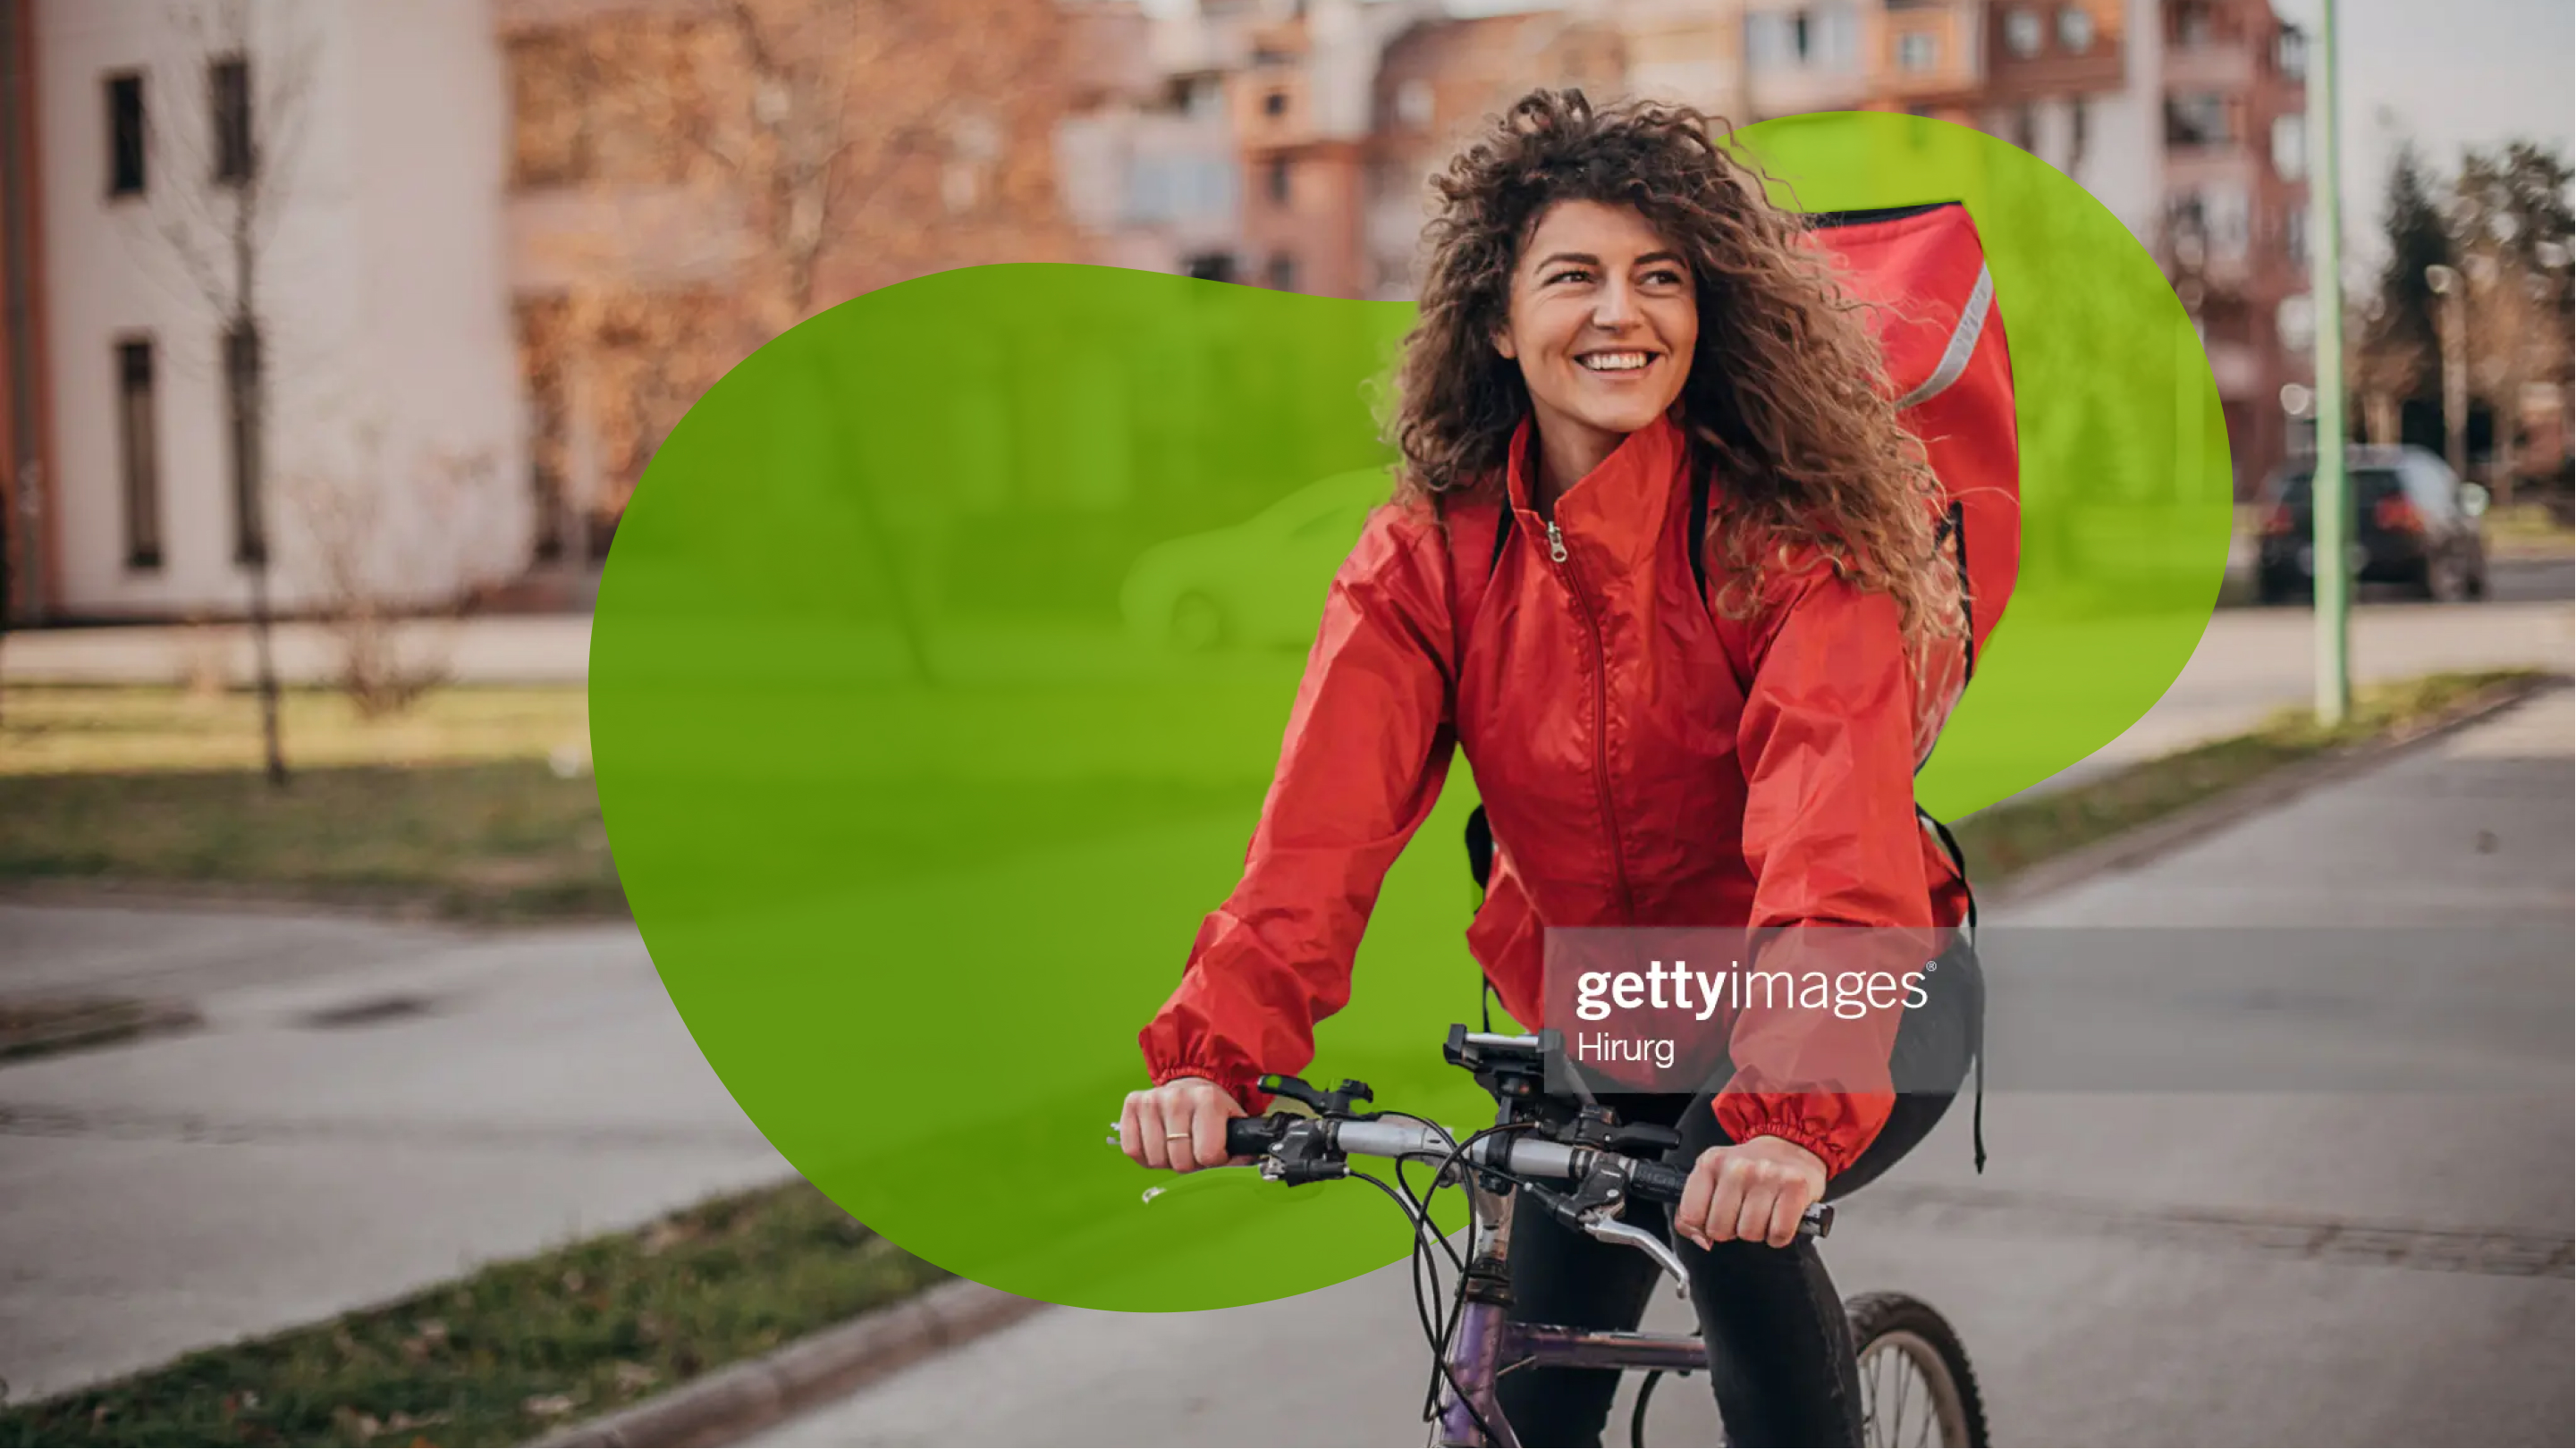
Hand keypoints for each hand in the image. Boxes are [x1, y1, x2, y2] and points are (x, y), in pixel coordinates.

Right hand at [1118, 1076, 1246, 1173]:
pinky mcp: (1133, 1104)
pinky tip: (1158, 1142)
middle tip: (1194, 1148)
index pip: (1208, 1155)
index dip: (1214, 1161)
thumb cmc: (1213, 1110)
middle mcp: (1177, 1097)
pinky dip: (1146, 1156)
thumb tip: (1241, 1167)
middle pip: (1180, 1161)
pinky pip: (1132, 1150)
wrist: (1190, 1084)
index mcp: (1208, 1100)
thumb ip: (1242, 1149)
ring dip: (1167, 1160)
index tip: (1215, 1150)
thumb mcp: (1235, 1124)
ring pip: (1156, 1159)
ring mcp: (1152, 1100)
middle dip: (1190, 1163)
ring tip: (1177, 1144)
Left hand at [1674, 1136, 1827, 1249]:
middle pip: (1720, 1229)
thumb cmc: (1748, 1170)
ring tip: (1762, 1212)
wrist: (1789, 1147)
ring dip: (1756, 1232)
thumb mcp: (1711, 1178)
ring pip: (1749, 1233)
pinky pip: (1778, 1234)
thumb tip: (1702, 1241)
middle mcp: (1737, 1166)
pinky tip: (1778, 1218)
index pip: (1691, 1216)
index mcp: (1710, 1162)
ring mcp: (1767, 1174)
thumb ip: (1693, 1211)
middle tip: (1742, 1212)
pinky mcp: (1795, 1186)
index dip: (1703, 1225)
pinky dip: (1778, 1235)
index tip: (1714, 1216)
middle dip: (1731, 1230)